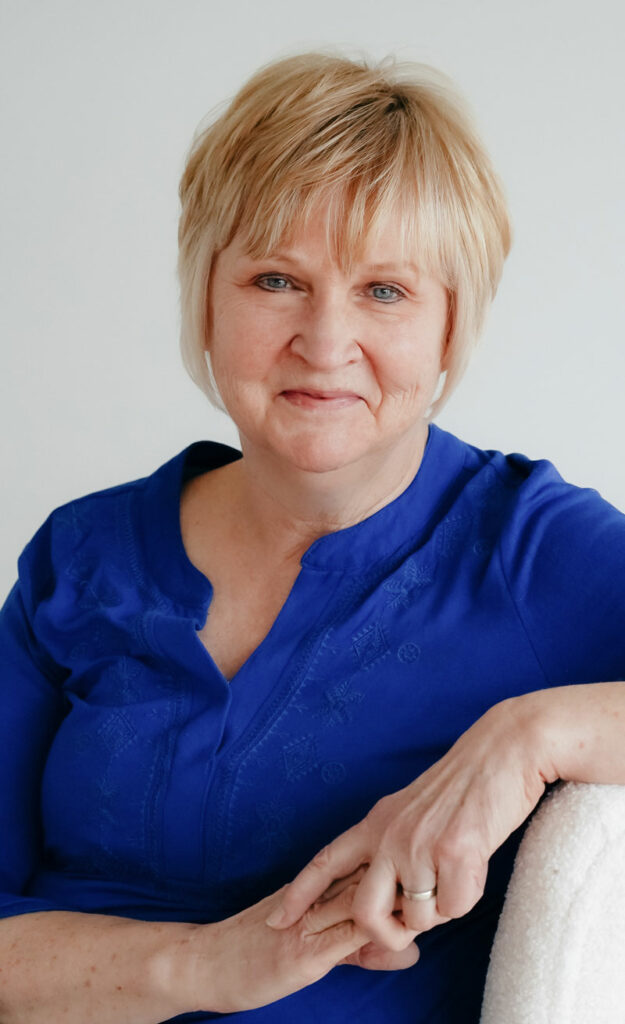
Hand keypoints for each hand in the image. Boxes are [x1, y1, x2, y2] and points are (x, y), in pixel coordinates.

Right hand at [189, 874, 418, 1013]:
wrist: (203, 961)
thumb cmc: (255, 953)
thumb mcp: (318, 950)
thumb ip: (362, 950)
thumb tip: (410, 953)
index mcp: (317, 890)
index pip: (365, 866)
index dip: (399, 861)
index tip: (433, 852)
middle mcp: (316, 899)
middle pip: (370, 877)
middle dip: (406, 875)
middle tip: (442, 867)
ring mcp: (309, 923)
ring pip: (362, 902)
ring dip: (397, 903)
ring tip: (432, 903)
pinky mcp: (304, 952)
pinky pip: (344, 939)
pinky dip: (374, 936)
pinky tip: (399, 936)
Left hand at [265, 697, 548, 949]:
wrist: (504, 750)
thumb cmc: (466, 784)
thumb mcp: (414, 811)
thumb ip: (395, 847)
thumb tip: (397, 899)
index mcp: (377, 822)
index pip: (326, 861)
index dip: (300, 893)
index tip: (278, 918)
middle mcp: (391, 835)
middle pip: (365, 912)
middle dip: (385, 934)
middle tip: (407, 931)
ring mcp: (420, 845)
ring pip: (419, 919)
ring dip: (440, 909)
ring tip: (455, 871)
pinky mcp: (454, 852)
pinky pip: (456, 908)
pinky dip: (468, 898)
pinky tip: (475, 864)